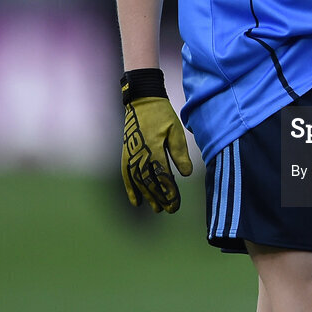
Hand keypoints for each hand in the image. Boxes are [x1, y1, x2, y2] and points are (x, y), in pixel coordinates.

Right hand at [122, 78, 192, 212]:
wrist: (142, 101)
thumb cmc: (162, 115)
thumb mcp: (175, 131)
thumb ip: (179, 153)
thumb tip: (186, 174)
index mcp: (153, 149)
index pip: (162, 176)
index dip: (169, 192)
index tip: (176, 203)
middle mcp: (139, 155)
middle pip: (150, 183)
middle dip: (160, 198)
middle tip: (170, 210)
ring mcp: (130, 156)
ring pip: (138, 182)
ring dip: (148, 196)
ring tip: (157, 209)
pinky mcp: (126, 155)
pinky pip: (127, 176)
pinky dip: (130, 190)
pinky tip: (136, 202)